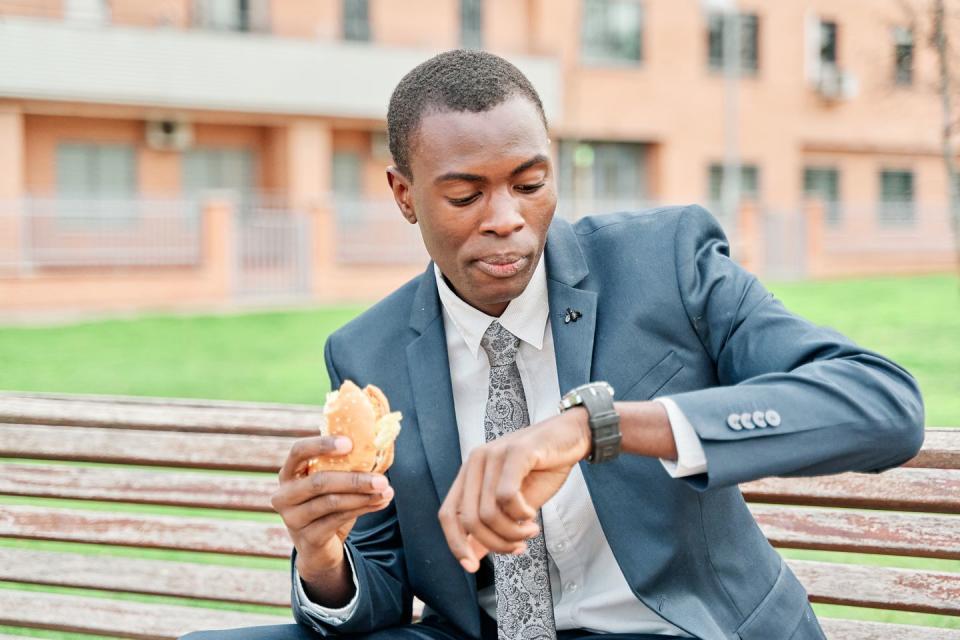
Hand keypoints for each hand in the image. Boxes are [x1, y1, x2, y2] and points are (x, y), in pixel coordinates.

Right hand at [270, 435, 393, 582]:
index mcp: (288, 473)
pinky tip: (380, 503)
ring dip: (364, 496)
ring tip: (387, 491)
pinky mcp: (308, 537)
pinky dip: (363, 509)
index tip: (349, 443)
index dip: (322, 445)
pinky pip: (338, 519)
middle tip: (381, 479)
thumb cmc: (326, 506)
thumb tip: (379, 442)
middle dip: (354, 479)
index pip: (299, 451)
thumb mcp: (329, 483)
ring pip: (332, 502)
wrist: (318, 550)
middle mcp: (284, 495)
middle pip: (319, 481)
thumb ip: (344, 464)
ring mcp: (293, 518)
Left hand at [438, 408, 590, 572]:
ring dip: (513, 532)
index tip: (473, 567)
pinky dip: (520, 514)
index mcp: (470, 473)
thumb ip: (493, 525)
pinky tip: (532, 515)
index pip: (448, 514)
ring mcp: (494, 454)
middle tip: (519, 546)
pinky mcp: (515, 452)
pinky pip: (507, 496)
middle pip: (470, 520)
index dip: (456, 544)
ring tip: (530, 531)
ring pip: (489, 513)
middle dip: (496, 544)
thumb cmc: (543, 469)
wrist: (572, 437)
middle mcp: (475, 461)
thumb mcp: (514, 503)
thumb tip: (473, 556)